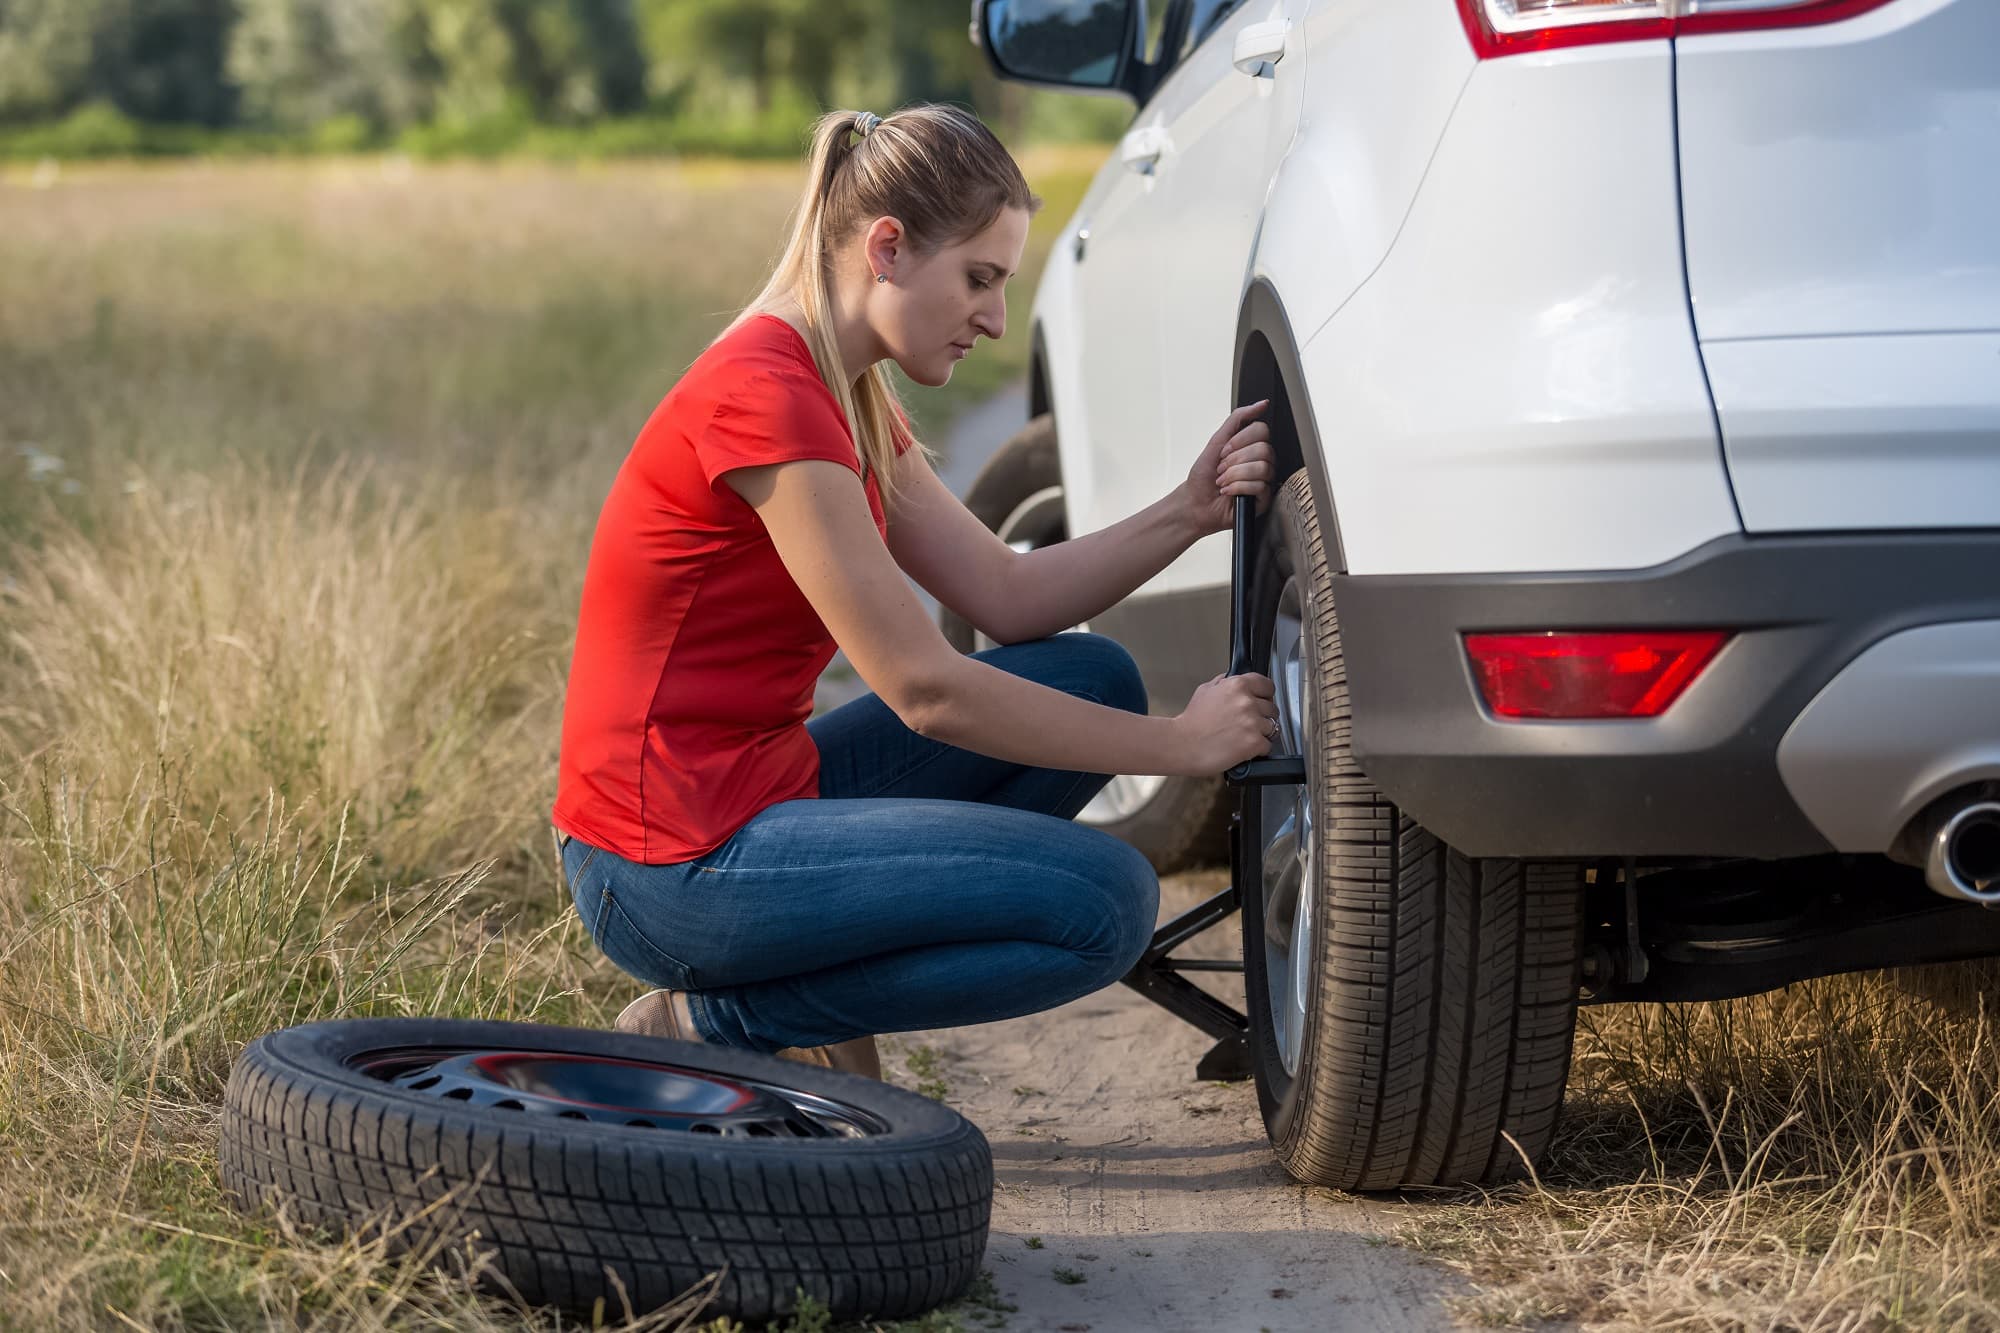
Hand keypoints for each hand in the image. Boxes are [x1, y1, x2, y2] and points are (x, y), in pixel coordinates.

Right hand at [1170, 671, 1278, 774]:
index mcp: (1237, 685)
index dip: (1265, 695)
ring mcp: (1252, 723)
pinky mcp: (1254, 743)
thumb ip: (1223, 683)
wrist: (1182, 744)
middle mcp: (1247, 702)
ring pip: (1272, 727)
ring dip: (1261, 733)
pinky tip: (1244, 748)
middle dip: (1262, 716)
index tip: (1262, 701)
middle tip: (1247, 723)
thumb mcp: (1204, 690)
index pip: (1267, 686)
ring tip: (1243, 737)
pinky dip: (1258, 749)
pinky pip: (1268, 745)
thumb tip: (1233, 679)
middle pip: (1272, 708)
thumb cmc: (1190, 722)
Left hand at [1178, 400, 1274, 535]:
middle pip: (1264, 449)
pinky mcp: (1263, 498)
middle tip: (1221, 468)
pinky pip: (1259, 486)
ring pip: (1262, 468)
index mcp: (1252, 446)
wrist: (1195, 502)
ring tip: (1223, 481)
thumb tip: (1261, 404)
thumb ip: (1238, 419)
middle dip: (1235, 460)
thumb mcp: (1217, 440)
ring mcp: (1264, 480)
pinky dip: (1237, 488)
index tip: (1223, 451)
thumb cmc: (1204, 476)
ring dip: (1234, 475)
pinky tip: (1228, 492)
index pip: (1262, 430)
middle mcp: (1261, 461)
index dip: (1239, 441)